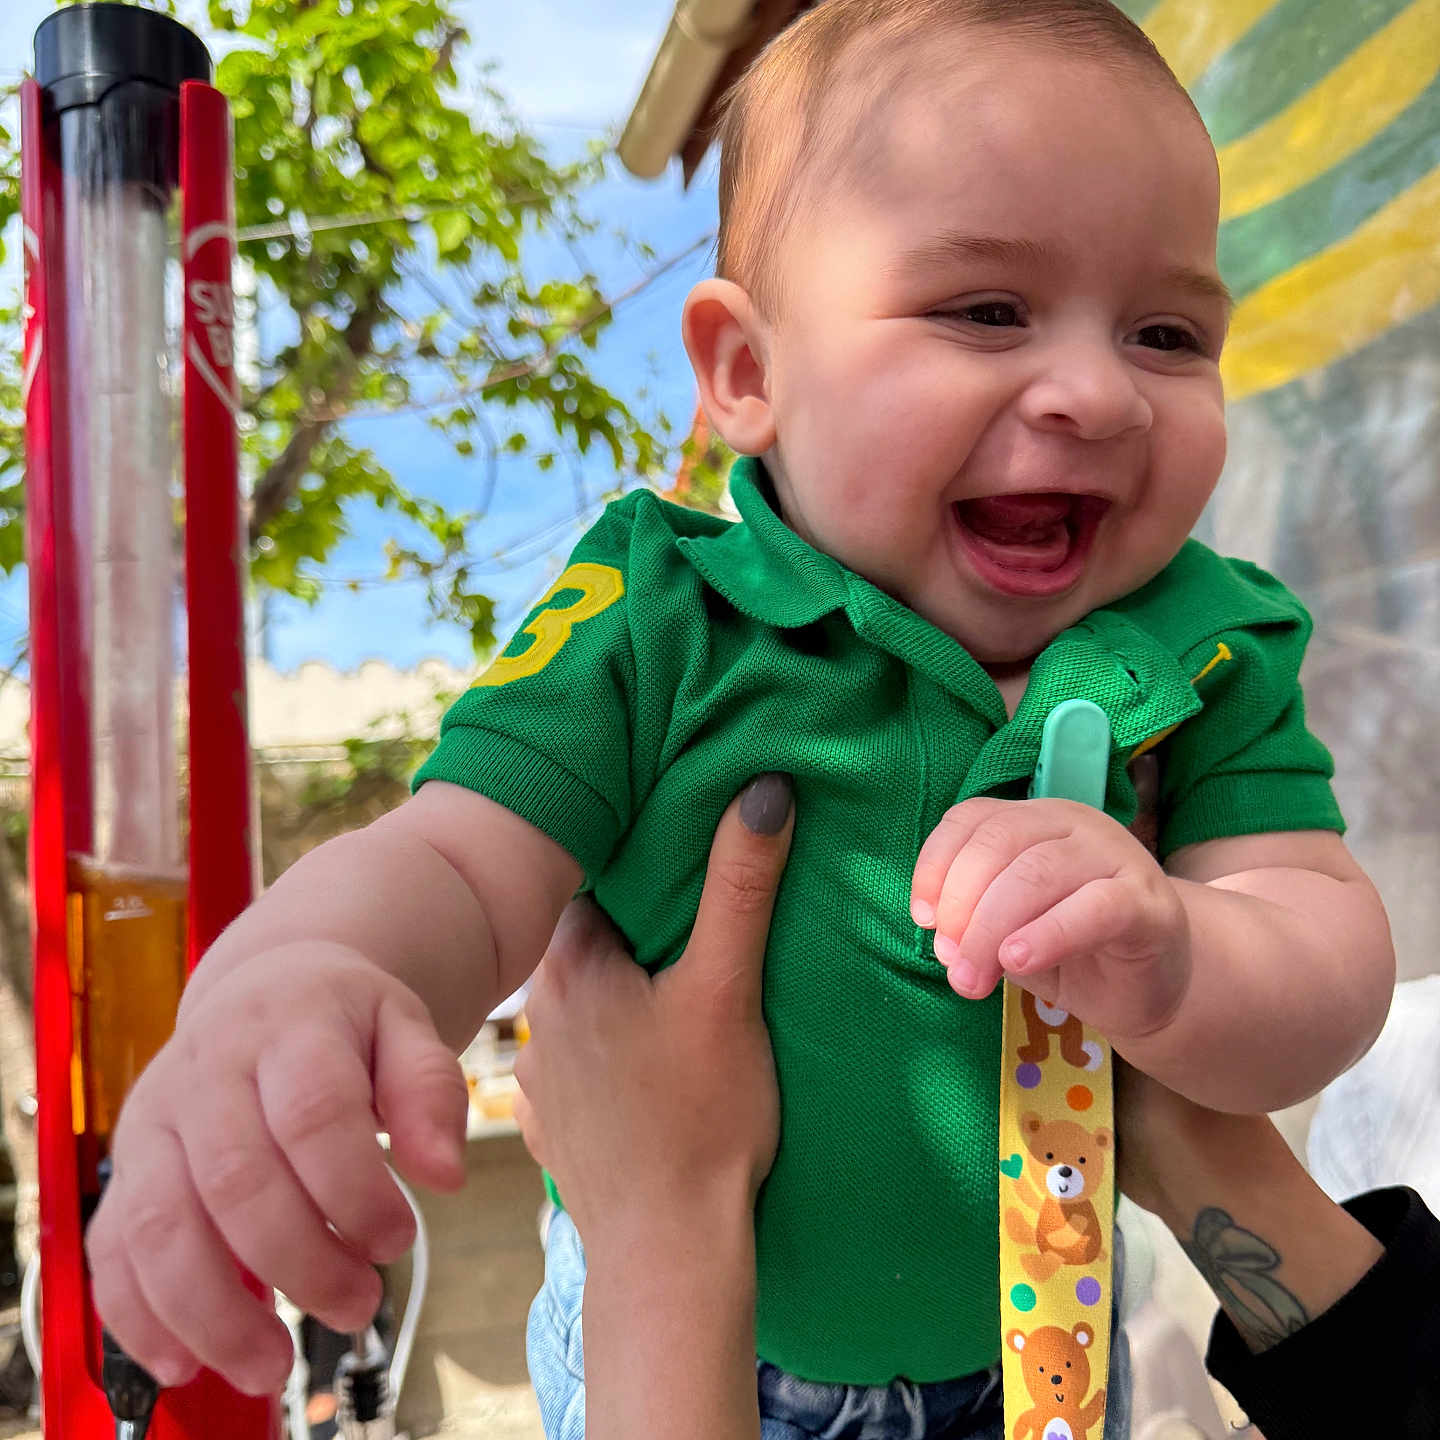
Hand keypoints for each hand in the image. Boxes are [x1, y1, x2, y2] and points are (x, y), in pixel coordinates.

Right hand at [86, 941, 468, 1394]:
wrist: (266, 987)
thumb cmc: (343, 1020)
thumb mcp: (405, 1027)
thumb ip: (431, 1091)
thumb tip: (445, 1176)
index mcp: (288, 1025)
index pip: (312, 1113)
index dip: (354, 1190)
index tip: (398, 1239)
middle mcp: (208, 1070)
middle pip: (236, 1179)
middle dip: (299, 1262)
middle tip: (358, 1304)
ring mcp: (154, 1119)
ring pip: (159, 1224)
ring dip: (213, 1311)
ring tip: (273, 1364)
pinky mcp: (124, 1166)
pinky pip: (111, 1249)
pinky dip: (137, 1316)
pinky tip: (185, 1362)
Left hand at [514, 773, 793, 1244]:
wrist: (669, 1251)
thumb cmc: (701, 1116)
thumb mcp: (728, 989)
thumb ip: (742, 886)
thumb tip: (763, 788)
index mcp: (570, 965)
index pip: (595, 882)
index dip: (642, 866)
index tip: (682, 859)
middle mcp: (536, 1014)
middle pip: (588, 942)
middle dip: (636, 930)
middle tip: (692, 928)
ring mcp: (538, 1076)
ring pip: (581, 1004)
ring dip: (619, 993)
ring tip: (672, 996)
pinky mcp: (553, 1127)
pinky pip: (577, 1064)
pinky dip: (607, 1053)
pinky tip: (645, 1066)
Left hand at [910, 797, 1190, 1041]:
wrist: (1150, 984)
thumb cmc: (1069, 949)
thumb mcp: (1007, 931)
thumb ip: (974, 926)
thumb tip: (944, 942)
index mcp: (1033, 820)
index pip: (971, 819)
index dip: (936, 865)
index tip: (922, 919)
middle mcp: (1072, 824)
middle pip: (999, 844)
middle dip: (961, 907)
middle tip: (951, 965)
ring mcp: (1115, 856)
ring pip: (1037, 873)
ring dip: (991, 929)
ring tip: (973, 978)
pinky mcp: (1147, 902)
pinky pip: (1093, 908)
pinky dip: (1048, 933)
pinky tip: (1018, 959)